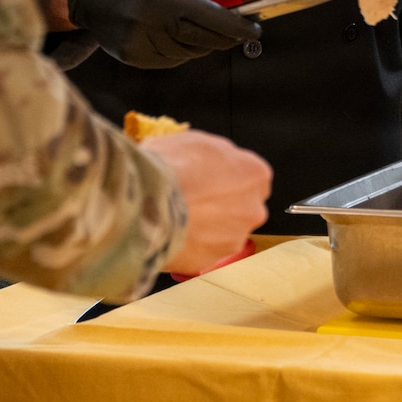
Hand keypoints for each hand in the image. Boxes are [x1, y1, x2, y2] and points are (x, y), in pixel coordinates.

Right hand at [69, 0, 259, 67]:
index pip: (207, 17)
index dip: (236, 26)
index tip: (256, 29)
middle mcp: (147, 23)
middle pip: (202, 40)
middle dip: (225, 37)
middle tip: (241, 30)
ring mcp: (138, 44)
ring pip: (188, 53)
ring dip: (203, 44)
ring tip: (197, 25)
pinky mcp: (132, 58)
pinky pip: (171, 60)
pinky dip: (182, 50)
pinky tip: (174, 33)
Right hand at [143, 129, 271, 273]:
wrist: (146, 203)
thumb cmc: (171, 166)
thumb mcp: (196, 140)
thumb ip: (216, 154)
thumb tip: (212, 161)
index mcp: (254, 173)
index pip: (251, 177)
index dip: (227, 177)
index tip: (208, 179)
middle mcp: (253, 209)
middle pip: (241, 207)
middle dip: (220, 205)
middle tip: (191, 198)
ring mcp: (233, 238)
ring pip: (222, 232)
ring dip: (204, 227)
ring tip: (174, 217)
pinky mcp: (210, 261)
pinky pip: (200, 251)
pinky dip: (187, 245)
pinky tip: (168, 232)